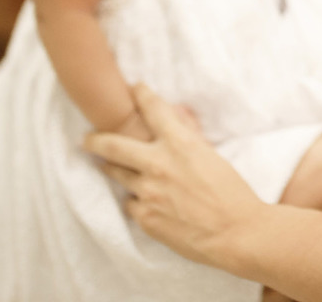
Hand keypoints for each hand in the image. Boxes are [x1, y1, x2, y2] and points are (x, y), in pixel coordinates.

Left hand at [84, 83, 265, 271]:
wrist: (235, 232)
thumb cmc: (231, 193)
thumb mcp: (212, 156)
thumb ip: (189, 138)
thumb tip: (178, 120)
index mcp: (180, 144)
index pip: (153, 110)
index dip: (141, 94)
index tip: (134, 88)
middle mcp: (159, 164)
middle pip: (114, 145)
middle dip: (95, 139)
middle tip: (86, 138)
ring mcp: (149, 192)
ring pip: (118, 175)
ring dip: (110, 169)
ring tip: (104, 166)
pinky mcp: (146, 217)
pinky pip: (130, 203)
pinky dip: (135, 199)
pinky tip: (142, 200)